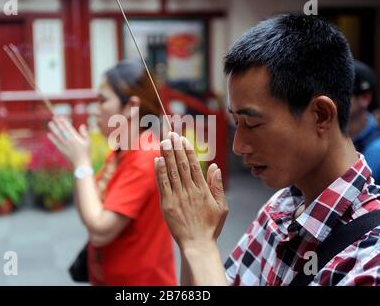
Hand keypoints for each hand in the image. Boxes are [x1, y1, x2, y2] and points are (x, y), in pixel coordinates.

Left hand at [47, 116, 90, 166]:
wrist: (81, 163)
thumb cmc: (86, 152)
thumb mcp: (88, 142)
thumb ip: (85, 133)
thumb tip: (82, 125)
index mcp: (76, 138)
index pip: (69, 128)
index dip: (64, 122)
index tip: (61, 117)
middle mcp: (69, 141)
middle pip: (62, 130)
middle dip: (58, 123)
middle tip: (54, 117)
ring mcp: (65, 146)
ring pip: (58, 136)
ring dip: (54, 129)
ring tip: (50, 123)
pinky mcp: (62, 150)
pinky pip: (56, 143)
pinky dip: (52, 138)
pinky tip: (49, 134)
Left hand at [154, 132, 227, 249]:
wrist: (198, 245)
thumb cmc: (210, 227)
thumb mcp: (221, 207)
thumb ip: (217, 186)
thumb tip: (215, 166)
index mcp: (203, 190)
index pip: (194, 165)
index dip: (187, 150)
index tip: (183, 138)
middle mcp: (190, 191)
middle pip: (181, 164)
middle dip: (175, 148)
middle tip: (171, 134)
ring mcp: (177, 197)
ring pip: (171, 171)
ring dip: (167, 155)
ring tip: (163, 141)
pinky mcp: (167, 205)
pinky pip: (162, 184)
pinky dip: (159, 171)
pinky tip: (157, 159)